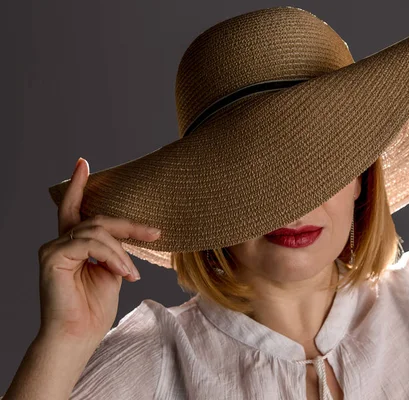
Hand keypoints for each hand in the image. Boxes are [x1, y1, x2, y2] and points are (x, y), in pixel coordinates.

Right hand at [37, 158, 161, 344]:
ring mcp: (53, 249)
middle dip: (129, 226)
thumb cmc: (94, 309)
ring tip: (132, 274)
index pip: (73, 209)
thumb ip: (114, 251)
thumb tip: (126, 239)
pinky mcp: (53, 257)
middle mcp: (59, 243)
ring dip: (122, 252)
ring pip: (97, 232)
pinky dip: (112, 257)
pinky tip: (123, 273)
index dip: (79, 185)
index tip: (84, 162)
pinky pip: (91, 244)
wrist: (79, 335)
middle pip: (98, 220)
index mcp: (72, 245)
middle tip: (154, 234)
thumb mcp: (111, 273)